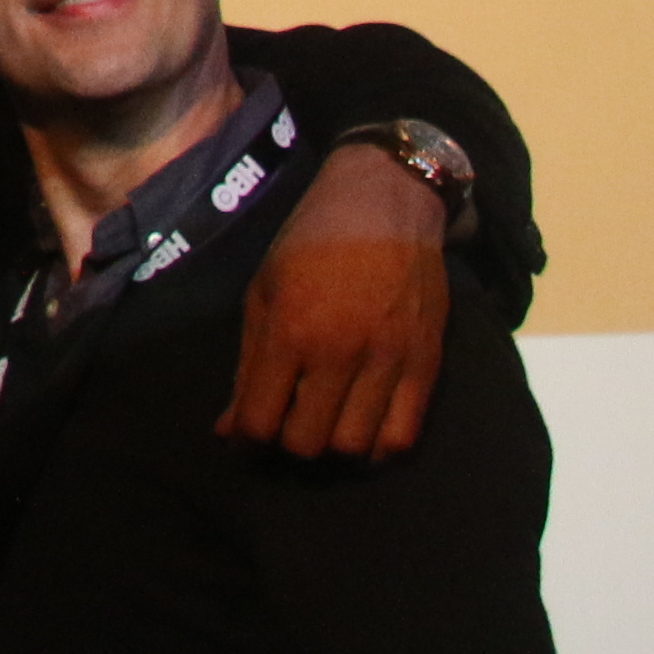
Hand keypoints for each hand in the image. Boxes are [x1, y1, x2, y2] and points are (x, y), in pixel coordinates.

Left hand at [219, 142, 450, 458]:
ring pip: (354, 447)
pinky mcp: (426, 363)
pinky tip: (362, 432)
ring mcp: (388, 360)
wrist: (383, 205)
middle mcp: (339, 352)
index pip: (259, 421)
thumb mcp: (262, 294)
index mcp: (290, 331)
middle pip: (307, 443)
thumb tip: (226, 431)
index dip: (245, 441)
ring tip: (322, 425)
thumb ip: (246, 366)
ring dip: (331, 448)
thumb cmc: (308, 245)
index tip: (243, 439)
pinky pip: (403, 435)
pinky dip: (378, 448)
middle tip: (285, 426)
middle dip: (286, 445)